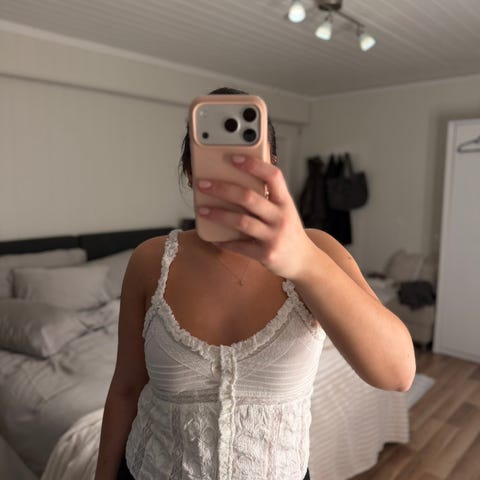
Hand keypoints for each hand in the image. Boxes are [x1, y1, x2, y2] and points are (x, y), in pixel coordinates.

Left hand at [196, 154, 314, 279]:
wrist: (303, 260)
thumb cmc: (288, 231)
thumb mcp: (285, 210)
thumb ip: (268, 197)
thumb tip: (238, 179)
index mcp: (285, 202)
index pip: (273, 176)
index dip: (254, 165)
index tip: (233, 158)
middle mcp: (281, 217)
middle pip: (249, 198)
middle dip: (222, 189)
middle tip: (203, 184)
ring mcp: (274, 237)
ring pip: (241, 221)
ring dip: (218, 214)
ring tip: (201, 210)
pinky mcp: (266, 254)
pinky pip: (239, 246)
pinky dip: (224, 241)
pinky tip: (213, 237)